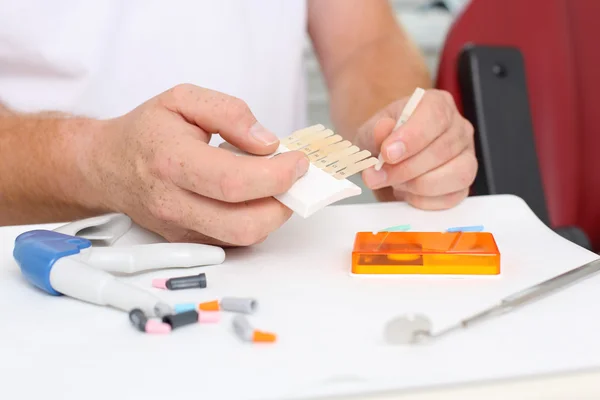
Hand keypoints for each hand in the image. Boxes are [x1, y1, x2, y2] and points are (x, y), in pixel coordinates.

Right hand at [82, 84, 308, 245]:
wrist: (108, 165)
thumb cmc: (147, 131)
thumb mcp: (184, 99)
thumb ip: (229, 113)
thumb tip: (266, 143)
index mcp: (171, 161)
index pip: (234, 182)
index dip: (277, 175)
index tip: (298, 162)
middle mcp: (173, 203)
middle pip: (245, 223)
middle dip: (283, 203)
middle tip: (294, 178)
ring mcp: (180, 228)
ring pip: (243, 238)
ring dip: (272, 214)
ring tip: (275, 185)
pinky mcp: (187, 240)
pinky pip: (234, 240)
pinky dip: (255, 221)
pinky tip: (255, 197)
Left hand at [356, 89, 476, 209]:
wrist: (385, 160)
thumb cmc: (383, 141)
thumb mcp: (370, 133)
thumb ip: (375, 131)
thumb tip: (384, 130)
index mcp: (437, 105)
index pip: (435, 116)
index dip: (411, 138)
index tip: (387, 154)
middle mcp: (458, 128)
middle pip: (442, 150)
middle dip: (405, 169)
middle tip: (377, 176)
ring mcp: (467, 156)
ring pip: (457, 174)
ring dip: (418, 185)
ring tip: (395, 183)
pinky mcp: (463, 184)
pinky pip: (453, 197)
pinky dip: (424, 200)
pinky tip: (408, 192)